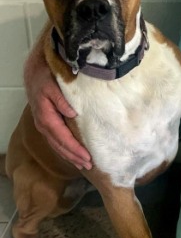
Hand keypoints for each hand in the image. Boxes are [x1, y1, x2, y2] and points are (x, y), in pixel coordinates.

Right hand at [24, 40, 91, 170]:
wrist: (34, 72)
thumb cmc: (46, 77)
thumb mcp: (53, 85)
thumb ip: (61, 99)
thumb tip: (72, 113)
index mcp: (46, 116)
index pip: (62, 137)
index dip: (74, 148)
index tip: (87, 157)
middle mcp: (44, 123)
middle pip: (59, 145)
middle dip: (74, 156)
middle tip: (88, 165)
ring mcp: (44, 124)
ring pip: (56, 145)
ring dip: (69, 155)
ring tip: (82, 164)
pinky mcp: (46, 123)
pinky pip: (55, 140)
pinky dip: (64, 148)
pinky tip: (72, 153)